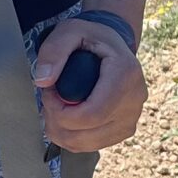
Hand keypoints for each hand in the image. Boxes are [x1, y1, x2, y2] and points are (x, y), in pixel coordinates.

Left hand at [33, 15, 145, 152]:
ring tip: (56, 107)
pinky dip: (71, 137)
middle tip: (48, 100)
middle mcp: (135, 100)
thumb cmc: (91, 39)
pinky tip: (66, 118)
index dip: (61, 112)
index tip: (48, 93)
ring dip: (62, 132)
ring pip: (87, 144)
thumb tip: (43, 81)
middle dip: (57, 122)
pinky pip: (92, 146)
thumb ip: (53, 51)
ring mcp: (132, 118)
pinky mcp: (125, 130)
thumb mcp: (70, 31)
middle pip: (88, 133)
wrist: (112, 47)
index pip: (92, 114)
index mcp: (126, 75)